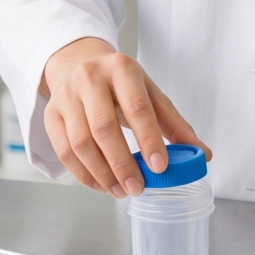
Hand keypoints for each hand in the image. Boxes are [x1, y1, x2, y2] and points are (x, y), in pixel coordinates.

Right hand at [41, 38, 211, 197]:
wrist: (79, 63)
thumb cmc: (120, 84)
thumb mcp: (150, 94)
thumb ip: (175, 125)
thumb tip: (203, 155)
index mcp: (122, 68)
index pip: (137, 107)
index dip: (148, 139)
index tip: (159, 167)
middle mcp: (90, 77)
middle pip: (104, 127)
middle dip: (123, 163)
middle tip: (138, 187)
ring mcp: (66, 95)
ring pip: (81, 143)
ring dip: (102, 174)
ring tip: (121, 190)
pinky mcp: (50, 114)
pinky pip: (64, 151)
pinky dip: (83, 174)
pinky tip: (101, 185)